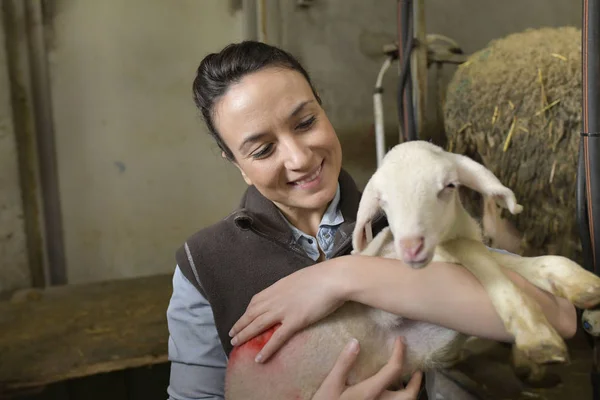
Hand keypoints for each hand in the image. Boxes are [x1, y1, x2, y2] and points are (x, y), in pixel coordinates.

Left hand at [229, 260, 345, 361]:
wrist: (334, 278)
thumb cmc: (323, 276)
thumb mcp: (301, 278)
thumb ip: (292, 287)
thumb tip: (292, 292)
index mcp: (278, 286)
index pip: (256, 300)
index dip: (247, 311)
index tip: (243, 318)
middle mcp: (276, 298)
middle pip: (252, 313)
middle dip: (240, 325)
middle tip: (231, 334)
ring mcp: (284, 310)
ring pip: (258, 325)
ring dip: (245, 335)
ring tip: (236, 344)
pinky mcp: (295, 321)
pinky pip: (277, 338)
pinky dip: (267, 349)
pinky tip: (259, 358)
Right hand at [313, 337, 422, 399]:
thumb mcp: (330, 384)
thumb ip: (344, 363)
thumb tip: (356, 342)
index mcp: (370, 392)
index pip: (393, 370)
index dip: (400, 353)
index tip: (401, 341)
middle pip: (408, 396)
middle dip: (416, 383)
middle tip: (417, 370)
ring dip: (408, 393)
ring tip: (408, 382)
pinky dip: (396, 399)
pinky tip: (389, 392)